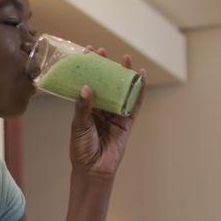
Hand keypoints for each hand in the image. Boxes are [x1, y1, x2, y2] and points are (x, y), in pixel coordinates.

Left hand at [69, 49, 144, 177]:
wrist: (94, 169)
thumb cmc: (81, 149)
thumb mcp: (79, 126)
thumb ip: (83, 108)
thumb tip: (87, 88)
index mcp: (86, 108)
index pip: (87, 84)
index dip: (88, 69)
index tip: (87, 52)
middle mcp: (101, 109)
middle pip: (105, 84)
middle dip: (105, 68)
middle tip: (104, 51)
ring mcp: (115, 114)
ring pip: (120, 91)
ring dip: (123, 75)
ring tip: (125, 58)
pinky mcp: (127, 122)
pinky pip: (134, 103)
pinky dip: (139, 90)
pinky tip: (141, 76)